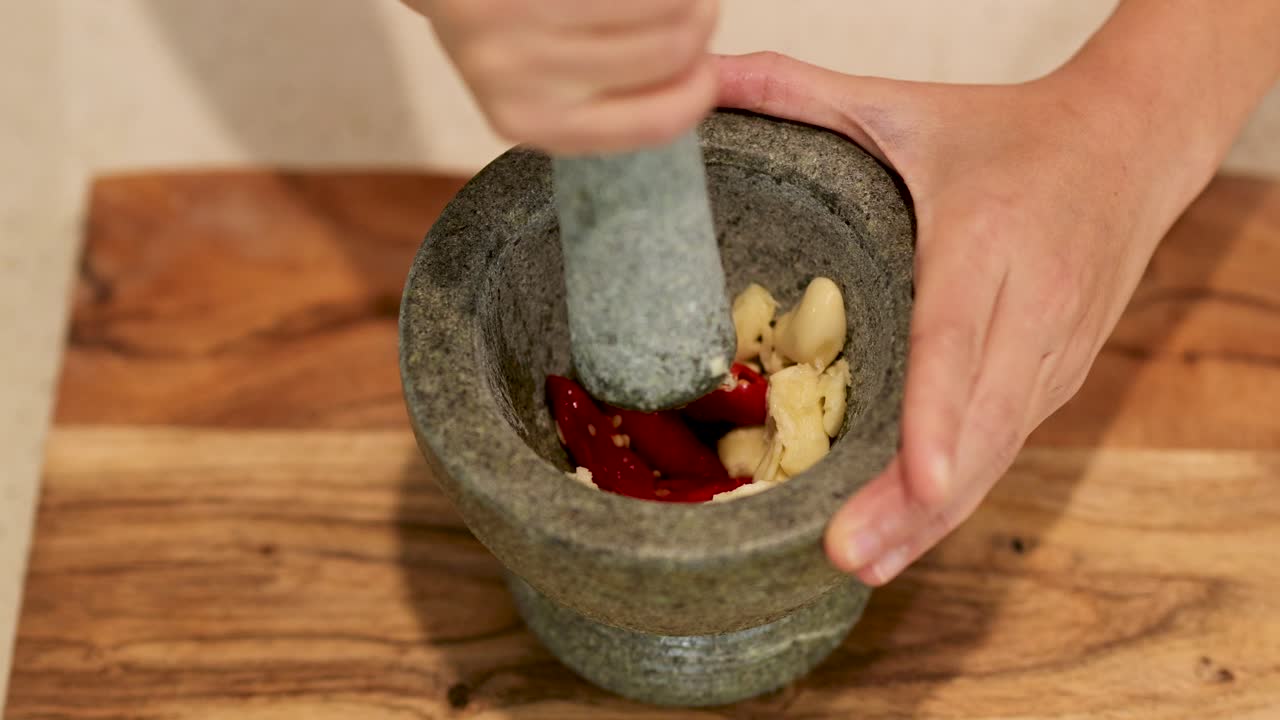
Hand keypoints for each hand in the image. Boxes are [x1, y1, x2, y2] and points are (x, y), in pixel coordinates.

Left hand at [404, 0, 718, 153]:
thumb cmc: (497, 22)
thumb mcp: (535, 85)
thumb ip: (599, 101)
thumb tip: (689, 93)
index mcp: (537, 123)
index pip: (656, 122)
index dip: (700, 90)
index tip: (705, 69)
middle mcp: (527, 77)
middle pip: (672, 50)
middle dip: (698, 20)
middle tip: (687, 6)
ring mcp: (525, 19)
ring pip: (665, 3)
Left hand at [715, 51, 1211, 584]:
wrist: (1132, 146)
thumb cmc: (1010, 134)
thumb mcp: (907, 108)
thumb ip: (803, 93)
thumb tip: (702, 75)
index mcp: (989, 243)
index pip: (961, 340)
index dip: (940, 414)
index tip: (921, 478)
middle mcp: (1032, 312)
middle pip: (979, 424)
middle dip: (917, 502)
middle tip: (847, 556)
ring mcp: (1052, 356)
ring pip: (996, 452)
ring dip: (933, 519)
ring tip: (862, 565)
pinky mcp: (1057, 380)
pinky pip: (1003, 449)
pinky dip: (955, 498)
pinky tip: (902, 538)